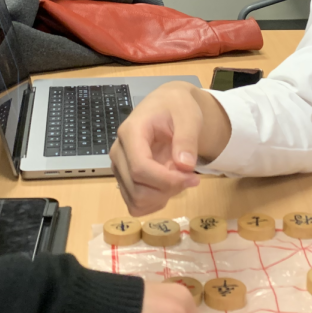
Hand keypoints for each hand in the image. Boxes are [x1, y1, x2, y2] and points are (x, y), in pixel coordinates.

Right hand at [110, 82, 229, 215]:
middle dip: (169, 190)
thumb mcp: (188, 115)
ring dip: (163, 197)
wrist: (167, 107)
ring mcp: (119, 168)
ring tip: (178, 179)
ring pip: (136, 201)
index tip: (193, 178)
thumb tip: (184, 165)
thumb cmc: (176, 107)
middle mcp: (118, 152)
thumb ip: (187, 138)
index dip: (167, 181)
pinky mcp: (124, 180)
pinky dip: (155, 202)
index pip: (140, 169)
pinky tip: (168, 186)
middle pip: (138, 189)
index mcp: (130, 133)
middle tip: (191, 178)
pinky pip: (135, 205)